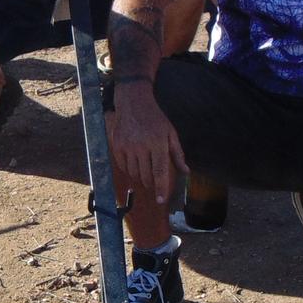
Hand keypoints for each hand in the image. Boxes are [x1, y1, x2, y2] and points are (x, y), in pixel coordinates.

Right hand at [108, 85, 186, 207]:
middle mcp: (142, 146)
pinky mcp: (117, 146)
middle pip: (146, 175)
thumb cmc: (155, 118)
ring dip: (140, 178)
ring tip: (145, 174)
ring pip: (134, 173)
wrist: (133, 102)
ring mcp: (127, 146)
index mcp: (158, 143)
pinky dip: (129, 170)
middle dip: (151, 184)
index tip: (160, 200)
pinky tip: (135, 166)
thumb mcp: (170, 133)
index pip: (160, 172)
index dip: (161, 188)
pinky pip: (123, 166)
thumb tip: (185, 172)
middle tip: (154, 185)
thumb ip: (177, 154)